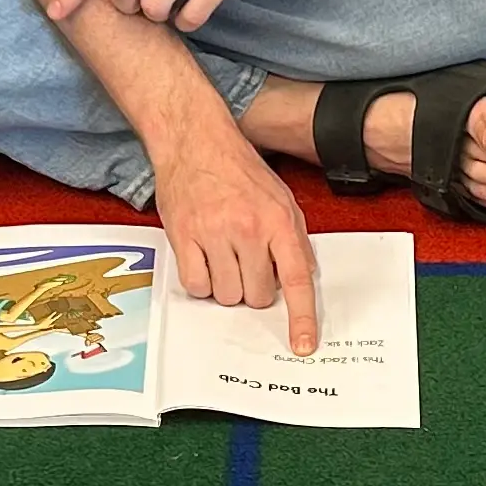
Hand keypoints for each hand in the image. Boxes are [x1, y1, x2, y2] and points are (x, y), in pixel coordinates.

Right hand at [153, 128, 319, 356]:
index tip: (303, 344)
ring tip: (223, 256)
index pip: (296, 279)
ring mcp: (213, 233)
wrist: (194, 140)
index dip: (301, 317)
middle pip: (256, 296)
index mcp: (277, 220)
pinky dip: (201, 283)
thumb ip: (294, 238)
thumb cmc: (238, 169)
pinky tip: (204, 260)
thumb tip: (302, 276)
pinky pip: (196, 286)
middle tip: (246, 265)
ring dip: (226, 286)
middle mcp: (247, 228)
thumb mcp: (281, 197)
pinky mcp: (183, 237)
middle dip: (254, 290)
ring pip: (226, 295)